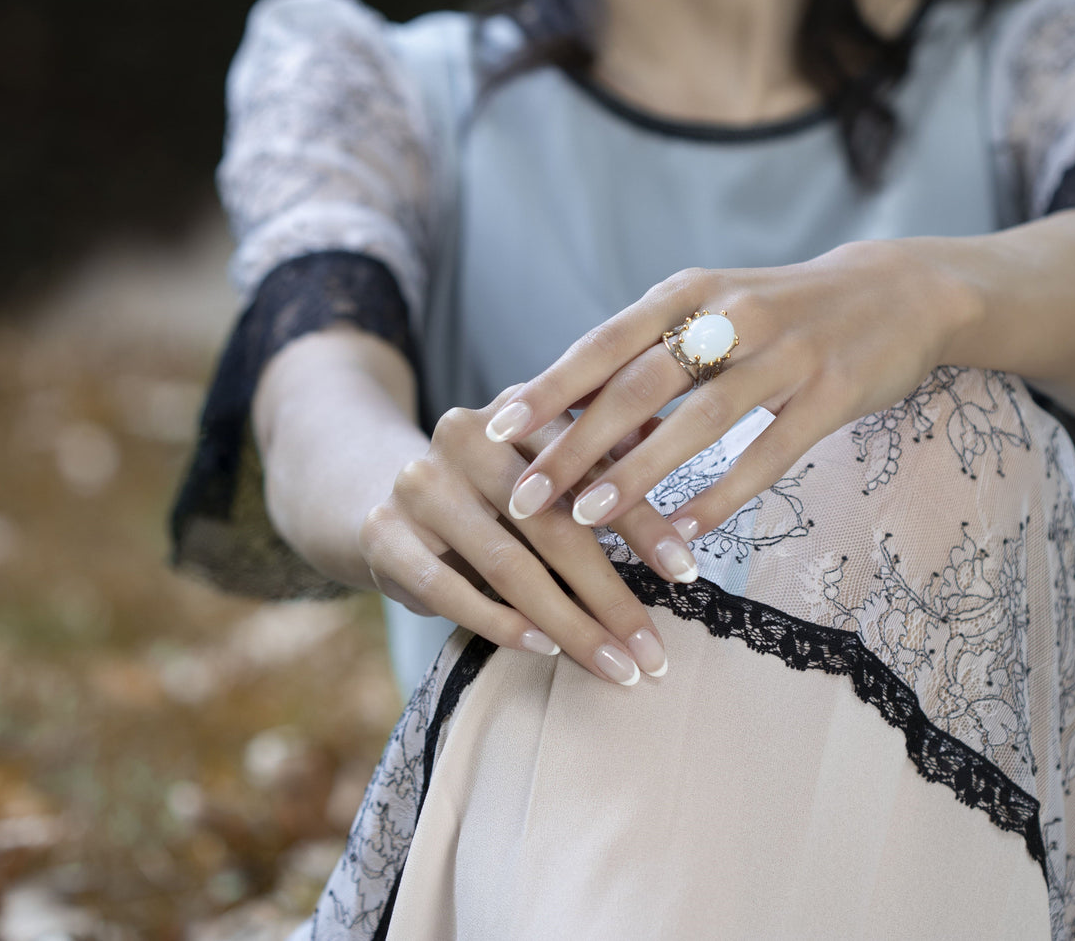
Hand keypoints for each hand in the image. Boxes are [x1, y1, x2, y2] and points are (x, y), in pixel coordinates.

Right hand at [358, 386, 698, 684]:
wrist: (381, 496)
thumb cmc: (493, 493)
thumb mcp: (546, 469)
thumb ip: (609, 469)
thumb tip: (694, 498)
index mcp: (520, 409)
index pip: (593, 469)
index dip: (644, 523)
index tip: (688, 575)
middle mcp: (466, 434)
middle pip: (553, 524)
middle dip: (611, 595)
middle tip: (654, 652)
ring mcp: (420, 483)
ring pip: (507, 564)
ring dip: (568, 623)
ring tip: (613, 665)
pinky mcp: (384, 532)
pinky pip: (447, 589)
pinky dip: (500, 624)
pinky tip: (543, 650)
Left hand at [482, 241, 972, 537]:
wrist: (894, 291)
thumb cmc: (777, 312)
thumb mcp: (708, 311)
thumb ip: (644, 351)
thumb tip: (555, 404)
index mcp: (687, 292)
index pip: (602, 344)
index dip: (548, 389)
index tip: (492, 431)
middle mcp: (730, 314)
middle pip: (638, 386)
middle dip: (576, 446)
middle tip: (526, 497)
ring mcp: (786, 352)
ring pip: (698, 421)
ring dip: (638, 473)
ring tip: (588, 520)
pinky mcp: (832, 392)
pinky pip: (768, 454)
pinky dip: (722, 496)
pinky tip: (685, 535)